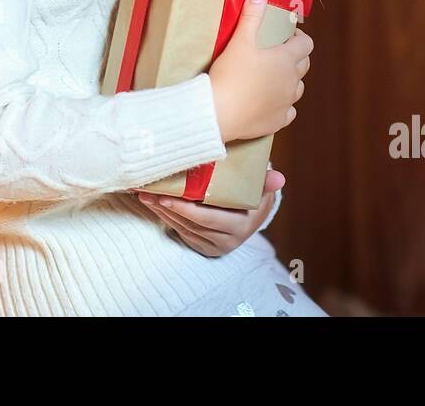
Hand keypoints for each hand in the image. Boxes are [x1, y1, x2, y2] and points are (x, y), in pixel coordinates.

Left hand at [135, 167, 284, 256]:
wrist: (253, 213)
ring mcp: (214, 245)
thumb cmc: (254, 193)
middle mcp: (227, 240)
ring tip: (145, 194)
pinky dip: (166, 217)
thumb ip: (266, 182)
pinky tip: (154, 203)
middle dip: (167, 208)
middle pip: (190, 223)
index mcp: (241, 227)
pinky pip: (181, 231)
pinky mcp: (203, 246)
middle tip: (147, 192)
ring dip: (162, 211)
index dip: (186, 208)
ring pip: (182, 227)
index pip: (208, 218)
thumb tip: (279, 178)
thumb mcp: (262, 187)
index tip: (166, 196)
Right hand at [208, 0, 311, 142]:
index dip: (298, 37)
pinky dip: (281, 105)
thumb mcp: (240, 41)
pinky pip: (288, 112)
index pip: (306, 44)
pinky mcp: (278, 121)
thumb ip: (251, 16)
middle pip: (304, 65)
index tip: (285, 36)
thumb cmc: (230, 74)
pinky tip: (269, 102)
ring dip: (289, 81)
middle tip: (276, 54)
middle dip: (294, 57)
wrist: (217, 112)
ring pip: (297, 88)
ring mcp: (286, 102)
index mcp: (286, 59)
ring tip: (271, 77)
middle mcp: (291, 81)